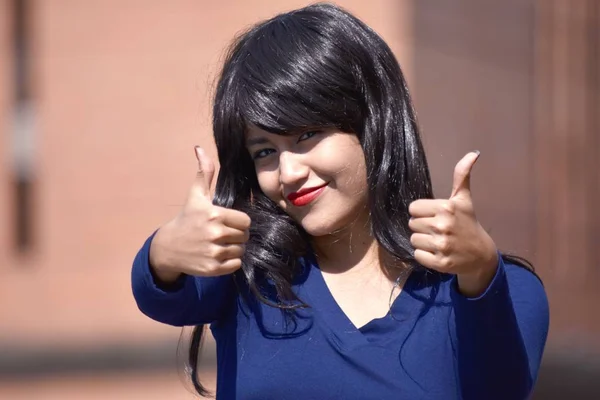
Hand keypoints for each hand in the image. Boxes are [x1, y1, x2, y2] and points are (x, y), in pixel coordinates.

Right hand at [149, 147, 250, 282]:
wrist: (168, 248)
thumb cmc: (186, 219)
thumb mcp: (195, 195)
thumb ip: (204, 173)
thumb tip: (200, 148)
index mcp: (214, 214)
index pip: (245, 221)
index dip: (238, 222)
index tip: (226, 222)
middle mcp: (215, 234)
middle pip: (244, 236)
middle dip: (236, 235)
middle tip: (222, 234)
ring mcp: (214, 252)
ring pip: (241, 250)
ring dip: (234, 248)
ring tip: (219, 244)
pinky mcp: (213, 269)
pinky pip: (236, 264)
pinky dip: (230, 262)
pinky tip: (217, 255)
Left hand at [408, 151, 497, 295]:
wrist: (481, 255)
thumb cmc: (468, 224)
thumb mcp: (464, 199)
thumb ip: (462, 176)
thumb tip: (473, 153)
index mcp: (446, 208)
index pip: (413, 208)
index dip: (422, 212)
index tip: (435, 216)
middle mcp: (443, 225)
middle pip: (412, 224)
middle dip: (422, 227)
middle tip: (438, 230)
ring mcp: (442, 245)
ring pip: (413, 240)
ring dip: (423, 242)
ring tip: (438, 241)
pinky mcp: (440, 263)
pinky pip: (417, 255)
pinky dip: (425, 256)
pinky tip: (438, 253)